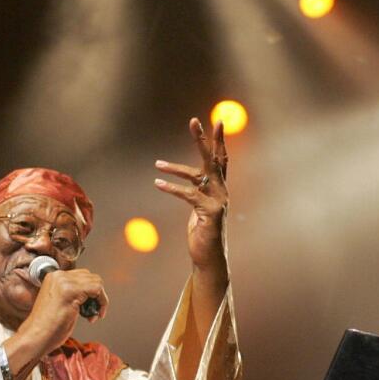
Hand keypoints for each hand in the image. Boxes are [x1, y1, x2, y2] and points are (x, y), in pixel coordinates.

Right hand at [14, 268, 108, 357]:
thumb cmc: (47, 326)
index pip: (83, 276)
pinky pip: (97, 289)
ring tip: (92, 315)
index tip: (90, 307)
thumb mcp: (60, 302)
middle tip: (92, 312)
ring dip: (100, 300)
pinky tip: (93, 316)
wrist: (36, 336)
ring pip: (97, 282)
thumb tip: (91, 292)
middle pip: (91, 277)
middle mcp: (59, 276)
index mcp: (54, 277)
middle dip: (97, 295)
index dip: (91, 292)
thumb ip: (72, 293)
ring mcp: (64, 282)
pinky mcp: (71, 290)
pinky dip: (102, 303)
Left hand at [154, 117, 228, 269]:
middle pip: (213, 160)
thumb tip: (193, 179)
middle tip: (194, 120)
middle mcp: (222, 192)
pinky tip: (157, 183)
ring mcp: (218, 202)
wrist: (210, 258)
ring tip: (157, 164)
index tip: (217, 121)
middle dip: (204, 139)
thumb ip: (199, 191)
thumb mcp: (200, 208)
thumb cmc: (203, 233)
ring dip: (175, 169)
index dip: (219, 141)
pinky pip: (188, 195)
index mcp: (220, 189)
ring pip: (198, 176)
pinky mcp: (209, 213)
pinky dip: (172, 188)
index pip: (221, 159)